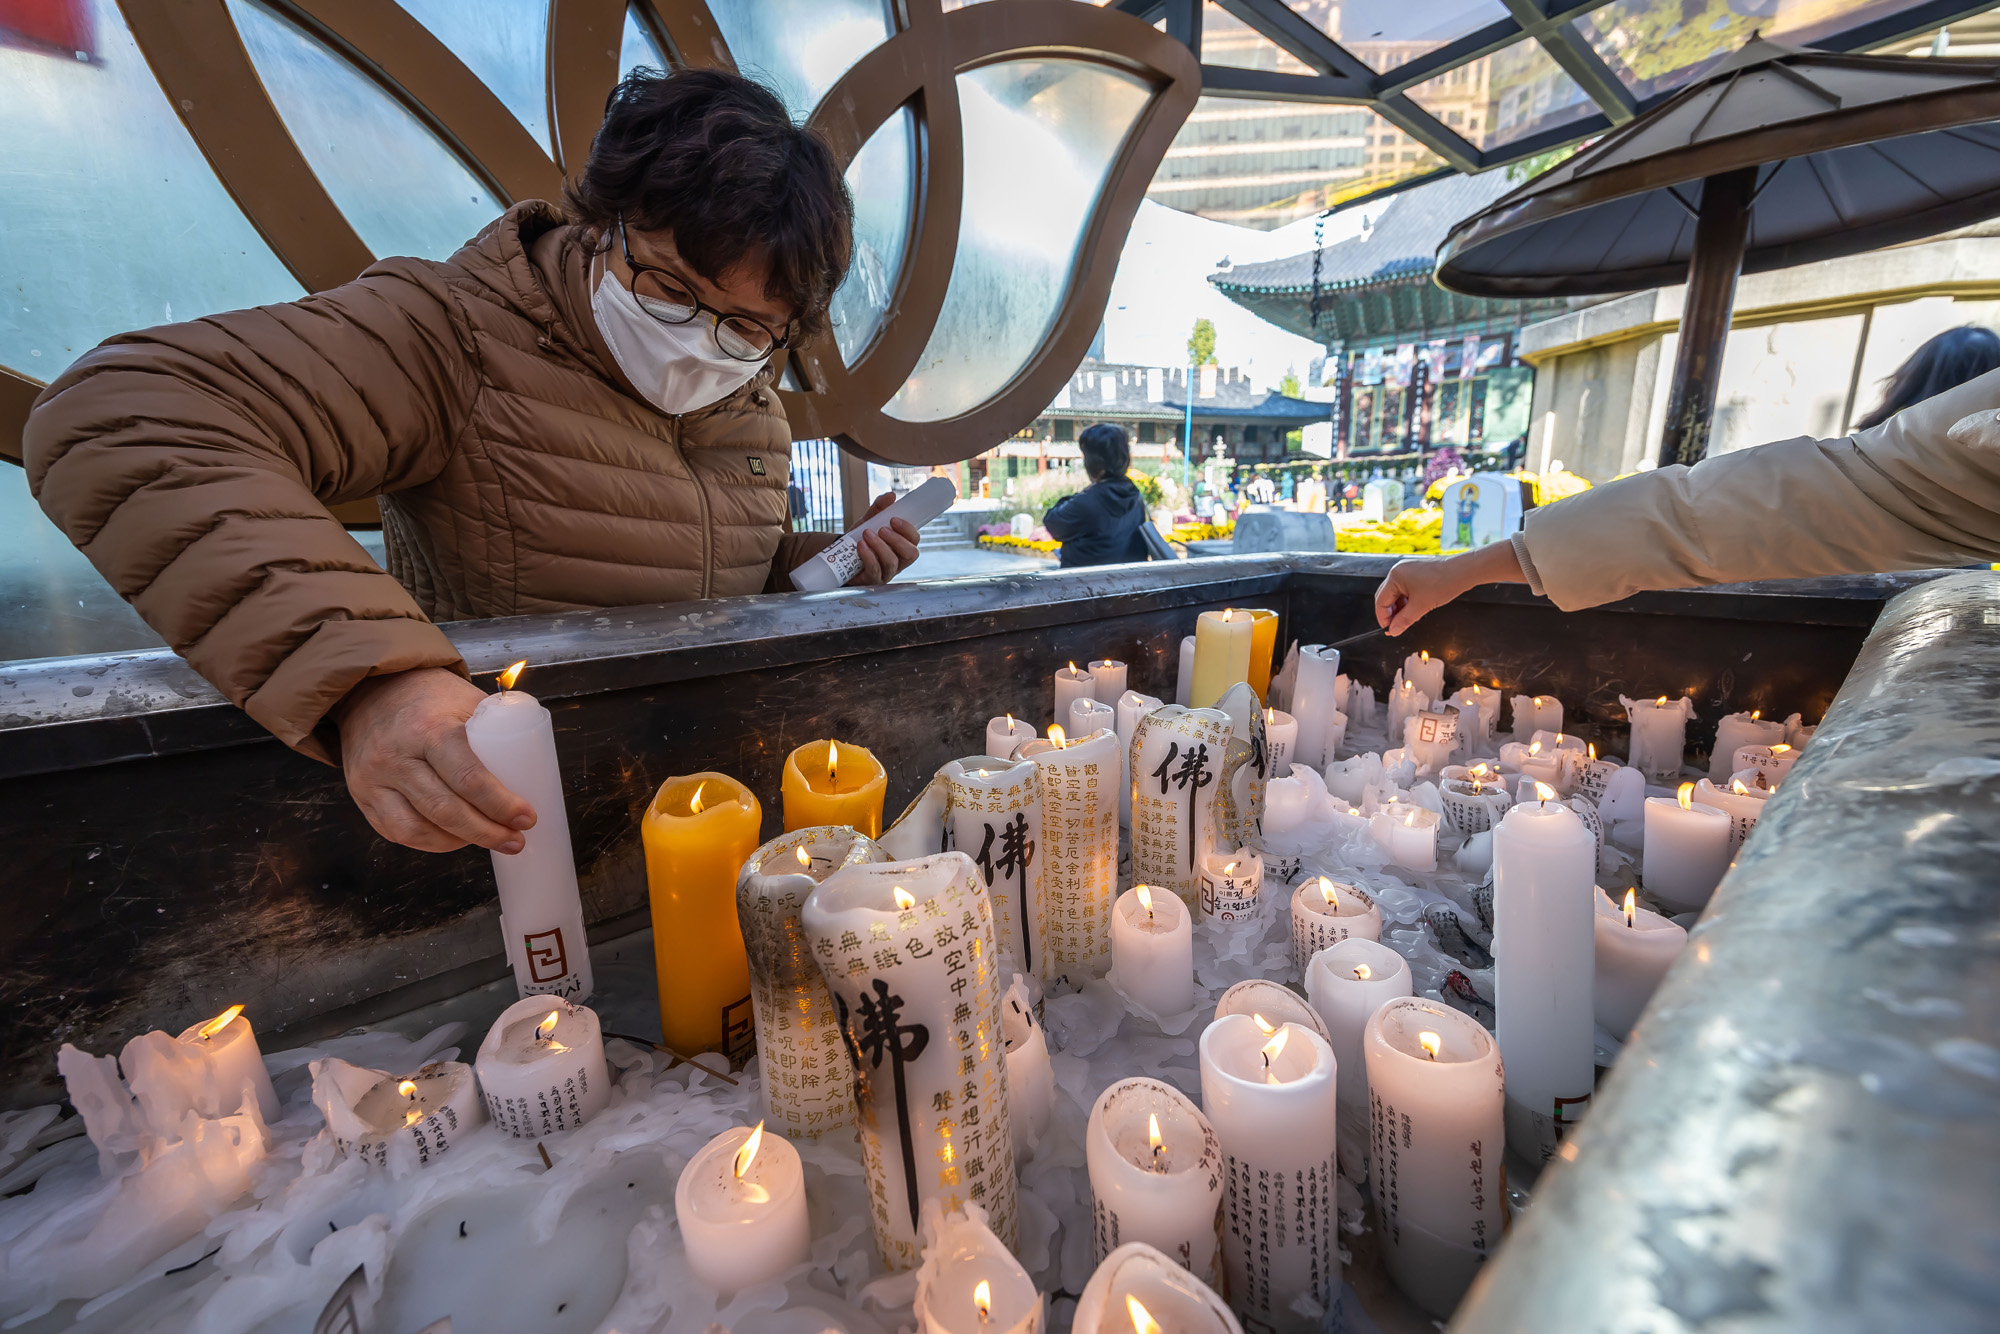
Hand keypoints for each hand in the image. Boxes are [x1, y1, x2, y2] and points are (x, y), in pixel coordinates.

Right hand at [333, 667, 534, 852]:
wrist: (371, 689)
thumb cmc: (429, 697)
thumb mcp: (465, 701)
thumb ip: (494, 731)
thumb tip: (534, 769)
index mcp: (430, 729)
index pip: (468, 778)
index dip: (501, 805)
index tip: (527, 818)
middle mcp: (396, 757)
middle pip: (445, 810)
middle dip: (486, 832)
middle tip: (515, 840)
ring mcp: (373, 779)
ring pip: (417, 829)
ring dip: (459, 842)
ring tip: (488, 839)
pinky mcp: (363, 796)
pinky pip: (397, 832)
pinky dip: (431, 841)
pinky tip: (455, 838)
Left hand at [849, 491, 921, 584]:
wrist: (838, 554)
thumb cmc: (859, 538)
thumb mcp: (869, 521)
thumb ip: (879, 508)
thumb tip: (891, 495)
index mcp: (901, 546)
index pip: (914, 540)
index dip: (908, 530)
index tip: (894, 519)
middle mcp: (898, 561)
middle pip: (910, 554)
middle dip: (897, 540)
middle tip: (882, 529)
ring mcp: (886, 573)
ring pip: (891, 562)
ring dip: (880, 546)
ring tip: (866, 534)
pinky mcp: (872, 580)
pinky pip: (875, 570)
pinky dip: (868, 556)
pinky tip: (860, 546)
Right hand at [1374, 542, 1527, 635]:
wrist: (1464, 571)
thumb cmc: (1444, 583)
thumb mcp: (1421, 607)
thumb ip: (1404, 620)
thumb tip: (1393, 631)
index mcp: (1395, 576)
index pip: (1381, 601)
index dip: (1383, 618)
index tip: (1389, 630)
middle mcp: (1398, 571)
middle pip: (1386, 596)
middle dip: (1390, 613)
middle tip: (1396, 627)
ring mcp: (1407, 570)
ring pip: (1396, 594)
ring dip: (1399, 608)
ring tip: (1407, 619)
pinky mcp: (1416, 572)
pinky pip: (1405, 589)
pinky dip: (1407, 601)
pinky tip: (1414, 609)